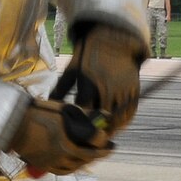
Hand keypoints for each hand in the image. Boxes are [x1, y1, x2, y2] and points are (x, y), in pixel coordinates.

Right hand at [8, 98, 108, 175]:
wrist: (14, 124)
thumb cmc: (39, 112)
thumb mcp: (64, 109)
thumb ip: (84, 113)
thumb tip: (104, 115)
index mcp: (69, 136)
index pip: (96, 141)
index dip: (105, 139)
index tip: (110, 138)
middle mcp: (64, 152)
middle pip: (89, 155)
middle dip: (102, 152)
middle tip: (109, 148)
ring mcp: (54, 161)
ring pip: (77, 165)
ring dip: (88, 160)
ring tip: (93, 155)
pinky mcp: (45, 166)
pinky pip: (64, 170)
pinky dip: (73, 167)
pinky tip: (76, 162)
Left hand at [66, 21, 145, 135]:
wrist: (113, 41)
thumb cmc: (88, 57)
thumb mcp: (72, 70)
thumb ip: (60, 89)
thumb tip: (47, 104)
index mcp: (88, 84)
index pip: (83, 114)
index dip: (79, 124)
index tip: (74, 131)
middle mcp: (107, 88)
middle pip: (101, 120)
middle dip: (95, 131)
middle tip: (88, 139)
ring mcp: (122, 90)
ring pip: (117, 120)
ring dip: (110, 130)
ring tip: (101, 135)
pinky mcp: (133, 90)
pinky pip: (130, 113)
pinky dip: (123, 122)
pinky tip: (115, 126)